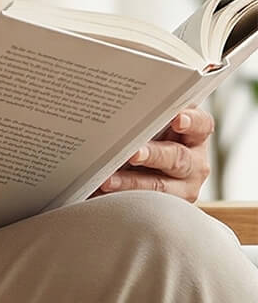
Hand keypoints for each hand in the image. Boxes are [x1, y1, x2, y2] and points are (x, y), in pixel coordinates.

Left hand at [91, 108, 212, 202]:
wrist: (139, 172)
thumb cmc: (144, 137)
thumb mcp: (149, 125)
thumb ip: (144, 113)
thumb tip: (117, 96)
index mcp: (194, 135)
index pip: (201, 124)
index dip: (192, 121)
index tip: (177, 119)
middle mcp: (194, 161)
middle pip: (178, 157)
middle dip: (154, 155)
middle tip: (133, 154)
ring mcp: (183, 187)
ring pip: (160, 186)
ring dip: (132, 183)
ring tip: (107, 181)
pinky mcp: (167, 206)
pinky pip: (146, 204)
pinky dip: (122, 198)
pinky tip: (102, 194)